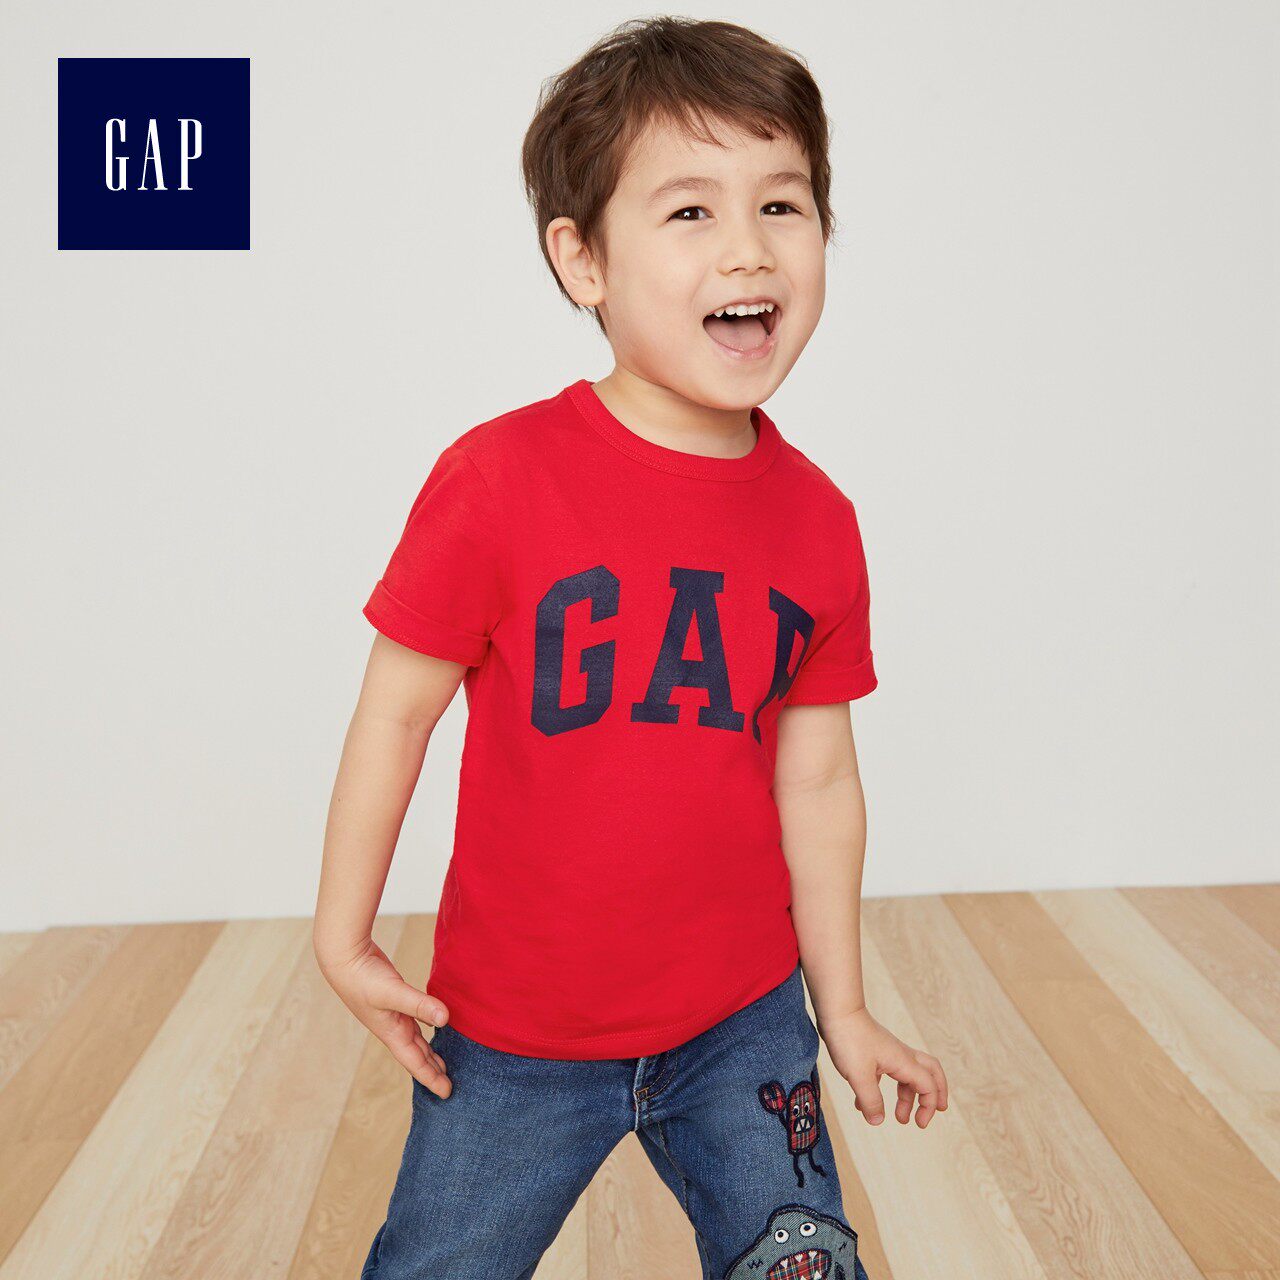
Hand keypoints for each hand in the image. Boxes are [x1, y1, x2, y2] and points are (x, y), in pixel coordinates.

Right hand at [316, 936, 452, 1097]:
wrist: (343, 957)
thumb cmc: (363, 978)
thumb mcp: (393, 993)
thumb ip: (419, 1005)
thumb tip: (445, 1019)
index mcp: (392, 1032)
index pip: (415, 1061)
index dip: (431, 1078)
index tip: (447, 1093)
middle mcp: (392, 1026)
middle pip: (416, 1053)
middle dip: (431, 1069)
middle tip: (449, 1084)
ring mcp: (392, 1012)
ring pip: (415, 1038)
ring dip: (427, 1050)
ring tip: (441, 1061)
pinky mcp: (394, 996)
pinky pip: (414, 1018)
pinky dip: (424, 1024)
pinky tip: (431, 1021)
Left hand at [818, 1007, 946, 1127]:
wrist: (837, 1010)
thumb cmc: (849, 1038)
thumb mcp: (859, 1076)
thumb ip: (870, 1100)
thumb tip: (877, 1121)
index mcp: (904, 1062)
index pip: (929, 1086)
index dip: (929, 1107)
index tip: (920, 1124)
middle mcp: (901, 1056)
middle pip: (931, 1072)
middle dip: (936, 1093)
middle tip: (937, 1110)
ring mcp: (888, 1052)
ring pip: (908, 1075)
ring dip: (908, 1097)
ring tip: (899, 1117)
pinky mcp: (874, 1051)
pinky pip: (887, 1073)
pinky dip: (882, 1090)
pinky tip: (863, 1104)